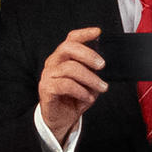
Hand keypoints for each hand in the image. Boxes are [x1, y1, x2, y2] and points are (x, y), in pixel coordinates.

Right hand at [36, 25, 107, 141]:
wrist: (61, 119)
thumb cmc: (74, 98)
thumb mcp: (89, 81)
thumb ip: (93, 71)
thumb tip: (104, 64)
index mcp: (63, 57)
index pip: (71, 39)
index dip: (84, 34)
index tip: (98, 32)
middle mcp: (54, 62)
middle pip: (68, 47)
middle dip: (88, 55)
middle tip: (102, 65)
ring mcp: (48, 75)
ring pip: (70, 68)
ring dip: (90, 78)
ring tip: (101, 87)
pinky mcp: (46, 88)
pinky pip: (66, 85)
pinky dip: (81, 91)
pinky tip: (88, 97)